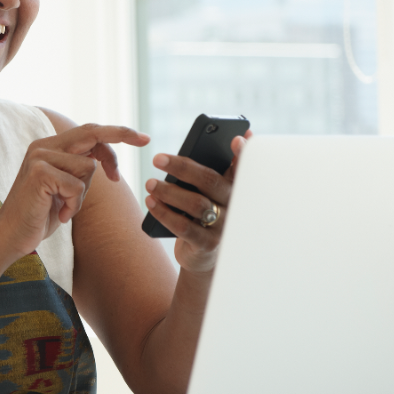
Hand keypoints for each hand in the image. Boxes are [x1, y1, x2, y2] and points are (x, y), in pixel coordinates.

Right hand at [0, 124, 149, 256]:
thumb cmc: (40, 216)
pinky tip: (60, 215)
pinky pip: (77, 186)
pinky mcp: (39, 173)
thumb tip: (103, 158)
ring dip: (83, 195)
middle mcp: (43, 146)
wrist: (11, 236)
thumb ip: (78, 170)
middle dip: (121, 134)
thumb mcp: (64, 188)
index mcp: (49, 147)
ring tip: (65, 208)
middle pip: (91, 132)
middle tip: (145, 139)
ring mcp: (40, 157)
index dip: (115, 134)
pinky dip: (74, 205)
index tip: (141, 138)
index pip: (88, 132)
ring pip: (88, 168)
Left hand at [144, 131, 252, 272]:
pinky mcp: (208, 244)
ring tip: (150, 184)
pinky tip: (150, 202)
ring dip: (169, 192)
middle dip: (183, 168)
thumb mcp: (207, 194)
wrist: (203, 255)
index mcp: (235, 187)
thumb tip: (180, 156)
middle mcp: (234, 206)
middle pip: (210, 181)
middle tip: (158, 159)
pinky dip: (164, 213)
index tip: (236, 138)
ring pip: (196, 204)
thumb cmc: (202, 215)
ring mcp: (224, 227)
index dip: (242, 153)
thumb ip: (202, 174)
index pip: (242, 167)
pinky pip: (184, 227)